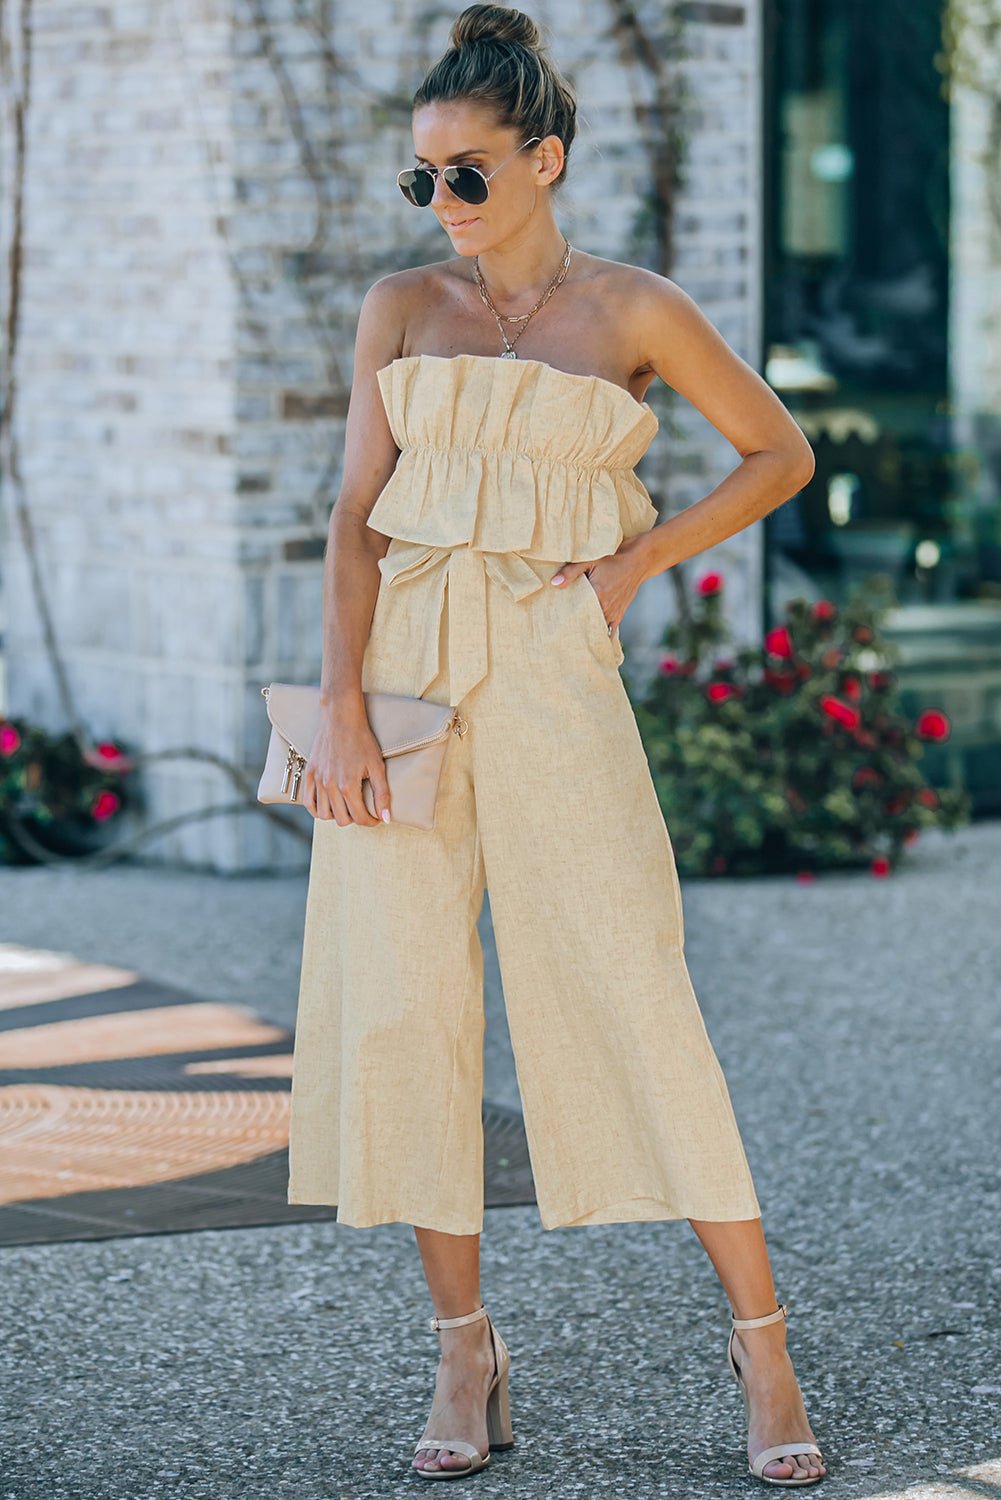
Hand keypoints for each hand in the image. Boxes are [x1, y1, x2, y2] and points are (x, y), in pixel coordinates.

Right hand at [301, 702, 390, 825]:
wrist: (341, 719)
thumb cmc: (362, 740)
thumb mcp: (377, 766)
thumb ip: (382, 794)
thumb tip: (385, 818)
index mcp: (348, 785)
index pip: (360, 818)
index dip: (371, 821)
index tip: (376, 818)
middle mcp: (330, 786)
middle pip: (342, 820)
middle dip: (356, 818)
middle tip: (363, 810)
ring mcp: (318, 780)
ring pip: (324, 815)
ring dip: (337, 815)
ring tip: (347, 807)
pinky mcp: (310, 774)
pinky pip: (308, 802)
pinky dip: (317, 810)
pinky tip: (328, 806)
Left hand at [549, 533, 651, 632]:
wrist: (637, 561)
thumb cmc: (612, 558)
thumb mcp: (589, 560)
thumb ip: (571, 572)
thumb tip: (554, 584)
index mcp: (597, 594)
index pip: (575, 612)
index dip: (564, 617)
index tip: (554, 622)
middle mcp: (605, 606)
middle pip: (584, 622)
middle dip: (573, 626)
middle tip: (559, 631)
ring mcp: (613, 612)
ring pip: (596, 628)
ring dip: (586, 631)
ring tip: (572, 638)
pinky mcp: (619, 614)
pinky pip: (610, 631)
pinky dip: (601, 636)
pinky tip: (592, 642)